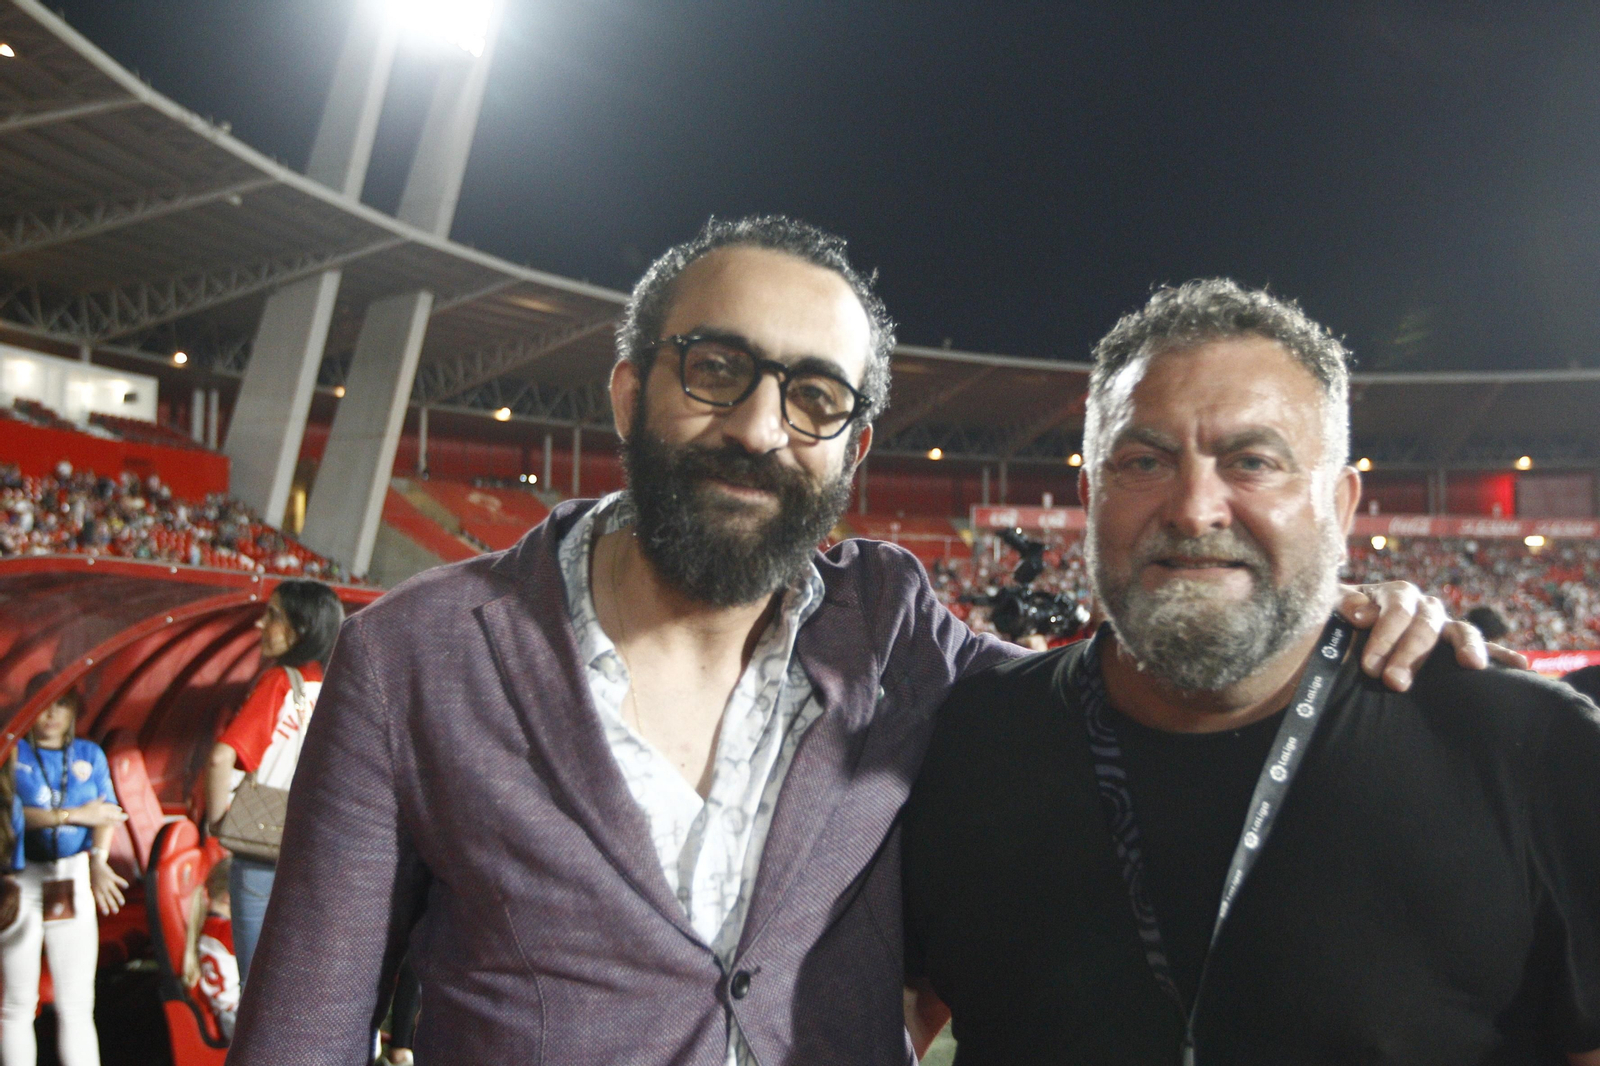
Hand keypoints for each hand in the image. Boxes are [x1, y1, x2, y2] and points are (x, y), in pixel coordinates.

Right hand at [69, 800, 127, 827]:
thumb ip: (99, 799)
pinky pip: (107, 823)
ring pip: (111, 817)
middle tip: (126, 815)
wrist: (77, 815)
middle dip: (119, 814)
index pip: (110, 806)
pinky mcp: (98, 822)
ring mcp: (100, 816)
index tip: (120, 809)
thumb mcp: (92, 802)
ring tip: (124, 820)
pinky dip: (113, 823)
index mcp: (100, 805)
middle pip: (112, 812)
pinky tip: (119, 825)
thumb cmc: (84, 808)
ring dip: (119, 819)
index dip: (115, 808)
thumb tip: (104, 794)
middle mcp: (102, 811)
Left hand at [89, 856, 126, 915]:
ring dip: (118, 897)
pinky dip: (122, 883)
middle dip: (112, 905)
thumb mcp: (91, 886)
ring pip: (114, 891)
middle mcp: (101, 887)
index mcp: (95, 890)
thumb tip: (100, 902)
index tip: (106, 913)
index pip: (99, 900)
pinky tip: (126, 886)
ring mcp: (106, 882)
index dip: (103, 907)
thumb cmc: (93, 877)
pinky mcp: (111, 876)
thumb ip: (96, 893)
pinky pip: (118, 880)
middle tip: (116, 912)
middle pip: (108, 898)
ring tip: (122, 903)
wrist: (94, 865)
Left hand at [1335, 582, 1529, 691]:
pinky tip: (1520, 666)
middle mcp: (1423, 606)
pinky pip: (1483, 648)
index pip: (1396, 609)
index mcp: (1394, 594)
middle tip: (1393, 682)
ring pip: (1459, 631)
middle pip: (1424, 625)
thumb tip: (1359, 611)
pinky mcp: (1455, 646)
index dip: (1384, 635)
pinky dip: (1502, 654)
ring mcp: (1442, 625)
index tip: (1369, 665)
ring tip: (1472, 665)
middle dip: (1409, 654)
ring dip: (1466, 648)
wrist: (1344, 630)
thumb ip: (1342, 606)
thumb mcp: (1332, 610)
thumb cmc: (1336, 621)